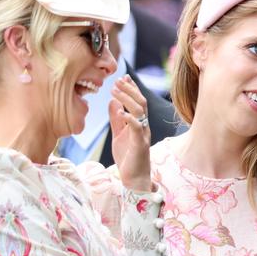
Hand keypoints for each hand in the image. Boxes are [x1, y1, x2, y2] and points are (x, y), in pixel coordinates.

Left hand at [109, 75, 151, 191]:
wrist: (135, 178)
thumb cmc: (128, 157)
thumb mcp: (118, 135)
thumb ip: (116, 119)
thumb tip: (112, 102)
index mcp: (139, 123)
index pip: (137, 101)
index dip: (131, 88)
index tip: (123, 77)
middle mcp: (144, 126)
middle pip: (140, 102)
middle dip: (129, 90)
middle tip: (118, 80)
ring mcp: (143, 134)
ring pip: (140, 111)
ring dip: (127, 99)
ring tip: (115, 92)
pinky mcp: (140, 144)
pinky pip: (137, 128)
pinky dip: (129, 119)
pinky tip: (120, 112)